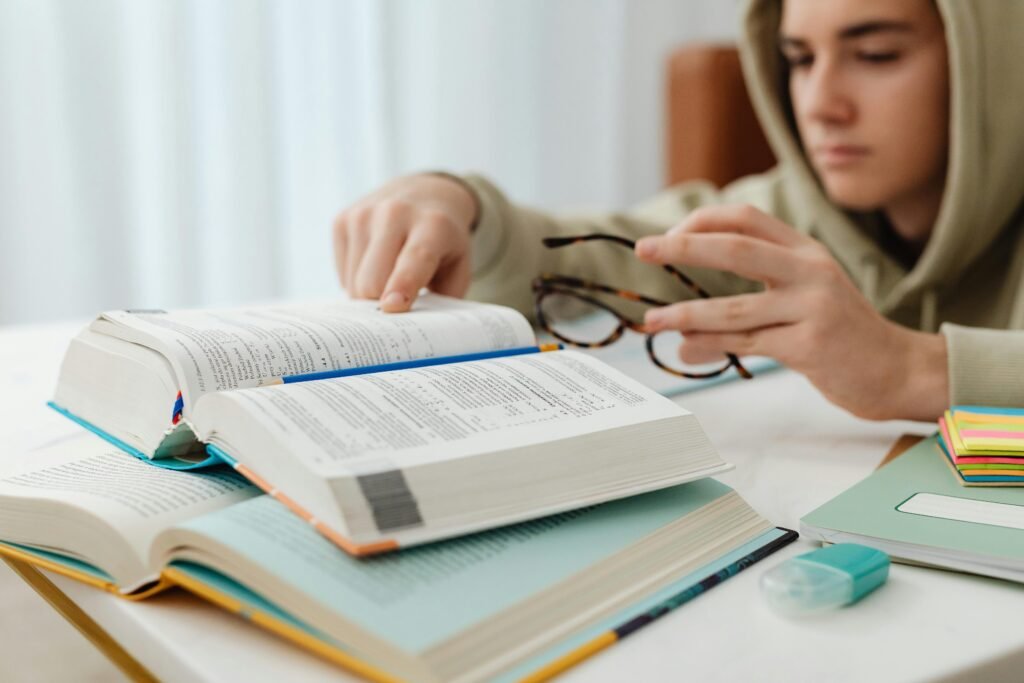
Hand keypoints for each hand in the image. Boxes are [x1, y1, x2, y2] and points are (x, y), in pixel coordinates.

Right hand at [333, 174, 478, 311]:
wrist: (424, 194)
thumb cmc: (444, 244)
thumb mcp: (459, 267)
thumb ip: (443, 299)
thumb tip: (415, 330)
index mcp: (433, 225)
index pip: (413, 260)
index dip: (401, 286)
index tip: (391, 307)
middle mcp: (395, 213)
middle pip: (372, 281)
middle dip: (380, 305)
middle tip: (397, 309)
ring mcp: (363, 214)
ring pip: (354, 282)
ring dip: (369, 295)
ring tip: (390, 279)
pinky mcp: (342, 220)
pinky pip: (343, 273)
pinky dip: (357, 280)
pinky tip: (375, 265)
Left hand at [635, 205, 947, 420]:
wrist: (897, 370)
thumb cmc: (839, 336)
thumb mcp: (796, 308)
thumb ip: (742, 314)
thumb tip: (681, 340)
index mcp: (805, 251)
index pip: (744, 218)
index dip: (701, 222)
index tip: (667, 238)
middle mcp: (811, 271)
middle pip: (735, 249)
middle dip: (683, 248)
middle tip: (643, 250)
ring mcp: (813, 307)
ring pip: (735, 308)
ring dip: (685, 313)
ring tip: (652, 321)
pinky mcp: (812, 345)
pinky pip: (748, 343)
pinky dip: (712, 345)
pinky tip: (687, 348)